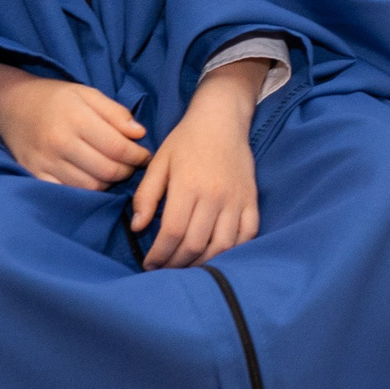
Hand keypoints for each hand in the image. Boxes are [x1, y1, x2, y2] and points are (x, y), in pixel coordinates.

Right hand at [0, 61, 148, 188]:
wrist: (11, 105)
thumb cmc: (54, 98)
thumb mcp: (87, 93)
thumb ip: (115, 112)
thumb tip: (139, 133)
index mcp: (76, 119)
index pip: (118, 148)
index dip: (138, 156)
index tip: (145, 155)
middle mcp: (60, 143)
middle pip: (107, 171)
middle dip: (127, 171)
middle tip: (132, 164)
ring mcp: (46, 163)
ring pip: (90, 187)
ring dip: (109, 183)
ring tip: (114, 170)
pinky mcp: (35, 175)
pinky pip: (69, 192)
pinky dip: (86, 191)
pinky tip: (92, 178)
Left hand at [130, 60, 262, 269]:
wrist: (222, 119)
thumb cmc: (186, 140)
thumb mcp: (159, 162)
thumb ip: (147, 195)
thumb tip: (138, 227)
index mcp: (188, 186)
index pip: (172, 232)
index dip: (158, 254)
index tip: (148, 264)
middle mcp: (214, 196)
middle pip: (195, 244)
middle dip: (176, 264)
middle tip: (164, 268)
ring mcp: (236, 200)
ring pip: (222, 246)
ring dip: (202, 262)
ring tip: (187, 265)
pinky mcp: (251, 200)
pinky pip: (247, 234)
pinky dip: (233, 251)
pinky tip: (217, 254)